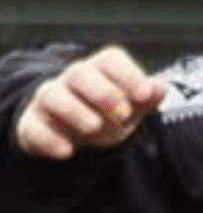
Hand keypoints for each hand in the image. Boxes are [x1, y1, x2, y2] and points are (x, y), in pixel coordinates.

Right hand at [14, 47, 164, 160]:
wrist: (72, 135)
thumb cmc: (105, 115)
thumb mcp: (130, 108)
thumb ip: (145, 99)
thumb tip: (159, 87)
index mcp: (99, 71)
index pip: (110, 60)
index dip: (128, 75)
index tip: (145, 95)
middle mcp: (71, 81)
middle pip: (80, 73)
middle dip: (103, 93)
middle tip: (123, 115)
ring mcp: (50, 101)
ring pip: (53, 95)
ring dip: (74, 111)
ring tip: (94, 127)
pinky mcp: (33, 125)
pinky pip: (33, 127)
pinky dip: (48, 139)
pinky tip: (66, 152)